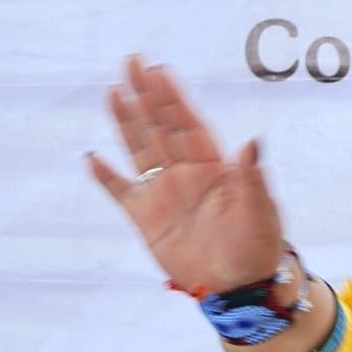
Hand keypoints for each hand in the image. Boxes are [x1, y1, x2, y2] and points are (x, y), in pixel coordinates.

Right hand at [90, 58, 284, 294]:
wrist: (241, 289)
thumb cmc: (258, 248)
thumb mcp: (260, 212)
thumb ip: (252, 178)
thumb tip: (253, 141)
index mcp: (215, 167)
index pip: (189, 124)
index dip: (173, 97)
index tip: (158, 69)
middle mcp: (186, 174)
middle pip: (161, 127)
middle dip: (146, 95)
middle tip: (131, 62)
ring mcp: (164, 194)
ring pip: (139, 150)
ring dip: (125, 122)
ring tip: (111, 92)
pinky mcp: (147, 219)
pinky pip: (121, 192)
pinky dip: (106, 177)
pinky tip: (92, 157)